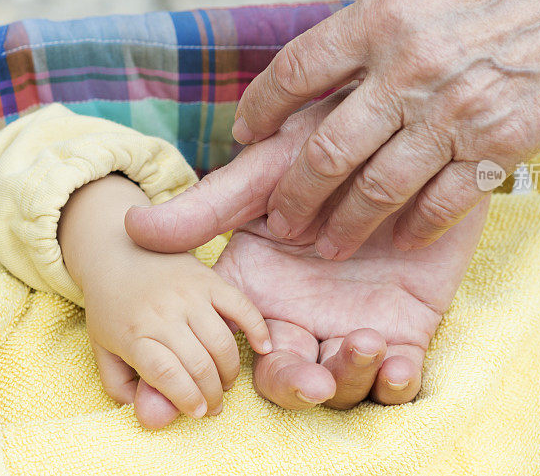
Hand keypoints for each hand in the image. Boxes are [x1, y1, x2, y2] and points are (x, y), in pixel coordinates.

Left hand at [59, 175, 271, 426]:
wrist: (118, 250)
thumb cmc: (112, 307)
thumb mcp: (103, 349)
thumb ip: (120, 385)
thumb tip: (148, 414)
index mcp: (134, 333)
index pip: (167, 374)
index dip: (187, 398)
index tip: (198, 412)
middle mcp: (163, 313)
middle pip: (198, 363)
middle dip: (212, 394)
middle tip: (214, 406)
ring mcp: (188, 294)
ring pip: (221, 342)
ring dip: (230, 371)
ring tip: (226, 383)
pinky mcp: (208, 278)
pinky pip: (241, 306)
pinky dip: (257, 328)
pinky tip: (264, 348)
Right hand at [126, 92, 486, 417]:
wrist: (403, 141)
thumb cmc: (328, 151)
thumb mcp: (268, 175)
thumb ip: (209, 208)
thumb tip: (134, 227)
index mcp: (260, 290)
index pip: (230, 349)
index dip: (212, 376)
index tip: (196, 398)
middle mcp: (302, 314)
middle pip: (287, 378)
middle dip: (294, 388)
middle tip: (310, 382)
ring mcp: (352, 324)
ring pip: (341, 384)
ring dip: (348, 380)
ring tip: (365, 342)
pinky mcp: (405, 328)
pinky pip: (397, 378)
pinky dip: (394, 385)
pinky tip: (396, 366)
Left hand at [230, 0, 539, 259]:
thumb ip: (378, 25)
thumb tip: (333, 69)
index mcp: (382, 14)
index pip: (296, 70)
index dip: (261, 107)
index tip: (247, 132)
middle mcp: (408, 68)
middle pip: (325, 148)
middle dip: (292, 193)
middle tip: (278, 220)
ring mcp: (454, 113)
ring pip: (376, 188)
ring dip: (343, 224)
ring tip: (323, 245)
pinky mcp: (500, 146)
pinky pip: (441, 203)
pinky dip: (414, 226)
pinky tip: (398, 238)